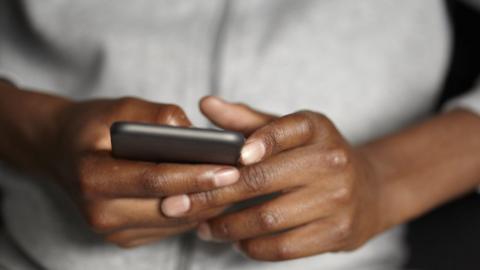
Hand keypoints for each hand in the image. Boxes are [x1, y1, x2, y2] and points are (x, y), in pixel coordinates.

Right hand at [48, 97, 244, 246]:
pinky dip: (191, 212)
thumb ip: (157, 116)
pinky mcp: (122, 238)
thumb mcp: (119, 107)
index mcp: (93, 177)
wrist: (60, 150)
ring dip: (206, 205)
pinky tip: (208, 193)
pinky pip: (167, 229)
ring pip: (174, 222)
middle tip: (244, 177)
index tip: (230, 168)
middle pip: (169, 206)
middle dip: (210, 193)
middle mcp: (99, 213)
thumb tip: (196, 135)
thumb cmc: (91, 125)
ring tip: (234, 184)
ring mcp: (110, 231)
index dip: (195, 174)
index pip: (155, 179)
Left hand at [164, 97, 385, 260]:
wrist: (368, 190)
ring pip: (268, 218)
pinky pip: (285, 246)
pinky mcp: (338, 232)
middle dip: (213, 196)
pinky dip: (253, 247)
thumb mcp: (288, 131)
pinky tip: (238, 242)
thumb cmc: (315, 157)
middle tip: (181, 204)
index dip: (257, 141)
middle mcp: (331, 160)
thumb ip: (245, 120)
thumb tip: (205, 104)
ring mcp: (338, 199)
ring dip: (228, 227)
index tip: (230, 157)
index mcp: (316, 128)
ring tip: (204, 228)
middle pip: (262, 180)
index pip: (285, 129)